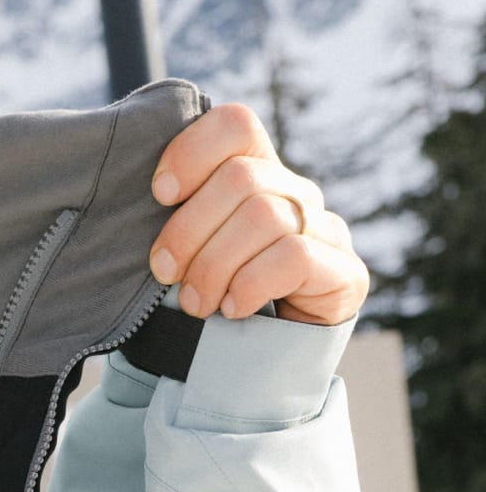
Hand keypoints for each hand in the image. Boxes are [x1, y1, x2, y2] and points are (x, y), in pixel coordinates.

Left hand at [149, 102, 368, 327]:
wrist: (262, 366)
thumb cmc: (212, 300)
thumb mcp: (187, 253)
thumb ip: (175, 219)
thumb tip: (146, 197)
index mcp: (258, 174)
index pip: (236, 126)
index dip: (192, 152)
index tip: (160, 194)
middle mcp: (296, 193)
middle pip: (241, 177)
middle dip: (190, 229)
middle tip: (165, 271)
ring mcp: (326, 230)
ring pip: (264, 216)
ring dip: (215, 265)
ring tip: (196, 303)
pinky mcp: (346, 273)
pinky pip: (294, 256)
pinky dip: (251, 285)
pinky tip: (234, 309)